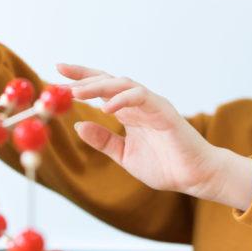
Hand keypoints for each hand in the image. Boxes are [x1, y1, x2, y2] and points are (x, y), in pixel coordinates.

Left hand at [61, 64, 251, 210]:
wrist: (194, 177)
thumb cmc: (165, 166)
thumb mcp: (124, 155)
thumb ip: (103, 140)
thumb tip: (79, 125)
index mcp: (128, 111)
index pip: (102, 88)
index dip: (81, 78)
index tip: (57, 72)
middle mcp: (138, 103)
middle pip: (108, 80)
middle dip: (83, 77)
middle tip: (60, 77)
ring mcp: (151, 105)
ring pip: (122, 84)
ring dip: (98, 86)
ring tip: (76, 92)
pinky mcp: (164, 111)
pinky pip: (141, 98)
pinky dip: (123, 100)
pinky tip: (106, 108)